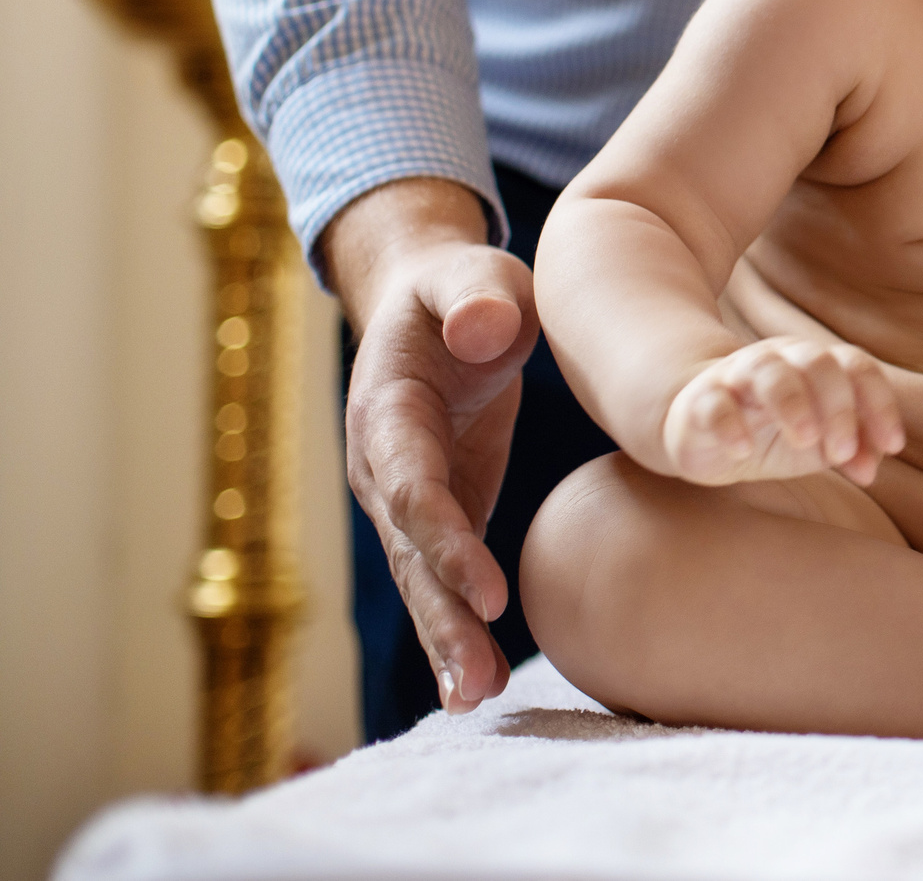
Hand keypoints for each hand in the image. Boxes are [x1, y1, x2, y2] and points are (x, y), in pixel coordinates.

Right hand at [326, 178, 542, 712]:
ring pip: (420, 580)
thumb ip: (479, 294)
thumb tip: (486, 331)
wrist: (436, 304)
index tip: (489, 594)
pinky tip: (483, 682)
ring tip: (478, 698)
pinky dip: (458, 626)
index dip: (446, 541)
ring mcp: (403, 497)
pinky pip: (442, 578)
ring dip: (447, 641)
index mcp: (387, 410)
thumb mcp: (475, 275)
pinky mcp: (436, 514)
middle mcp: (383, 466)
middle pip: (409, 555)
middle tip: (476, 687)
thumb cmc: (465, 288)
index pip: (414, 487)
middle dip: (441, 620)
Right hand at [662, 336, 905, 485]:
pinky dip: (730, 423)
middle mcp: (780, 359)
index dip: (880, 403)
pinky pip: (715, 402)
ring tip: (806, 441)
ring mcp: (738, 375)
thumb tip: (872, 467)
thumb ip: (853, 450)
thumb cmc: (775, 432)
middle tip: (842, 452)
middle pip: (817, 363)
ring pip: (768, 372)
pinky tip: (744, 450)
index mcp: (816, 364)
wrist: (705, 430)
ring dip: (793, 404)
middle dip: (838, 406)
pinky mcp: (700, 400)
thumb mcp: (821, 444)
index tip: (893, 445)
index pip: (857, 366)